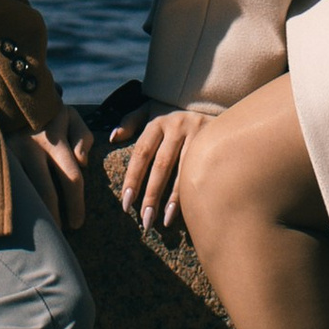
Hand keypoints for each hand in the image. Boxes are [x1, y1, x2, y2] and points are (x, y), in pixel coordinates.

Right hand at [16, 101, 95, 234]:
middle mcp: (31, 146)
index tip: (78, 223)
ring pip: (26, 194)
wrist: (7, 96)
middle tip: (62, 233)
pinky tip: (22, 219)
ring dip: (36, 217)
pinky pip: (10, 188)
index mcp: (54, 138)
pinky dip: (18, 206)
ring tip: (43, 233)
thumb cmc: (46, 113)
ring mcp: (10, 152)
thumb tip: (83, 162)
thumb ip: (84, 137)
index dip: (76, 205)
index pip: (71, 177)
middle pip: (47, 193)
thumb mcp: (69, 116)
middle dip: (57, 218)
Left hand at [111, 104, 213, 229]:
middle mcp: (177, 125)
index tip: (126, 203)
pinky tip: (189, 210)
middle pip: (161, 165)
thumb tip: (113, 137)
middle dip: (152, 194)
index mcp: (158, 122)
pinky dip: (193, 191)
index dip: (133, 178)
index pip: (141, 153)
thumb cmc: (176, 115)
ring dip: (174, 198)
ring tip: (165, 220)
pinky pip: (201, 170)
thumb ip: (131, 122)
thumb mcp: (152, 110)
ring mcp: (198, 133)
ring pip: (183, 171)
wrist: (216, 107)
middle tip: (145, 219)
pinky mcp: (214, 141)